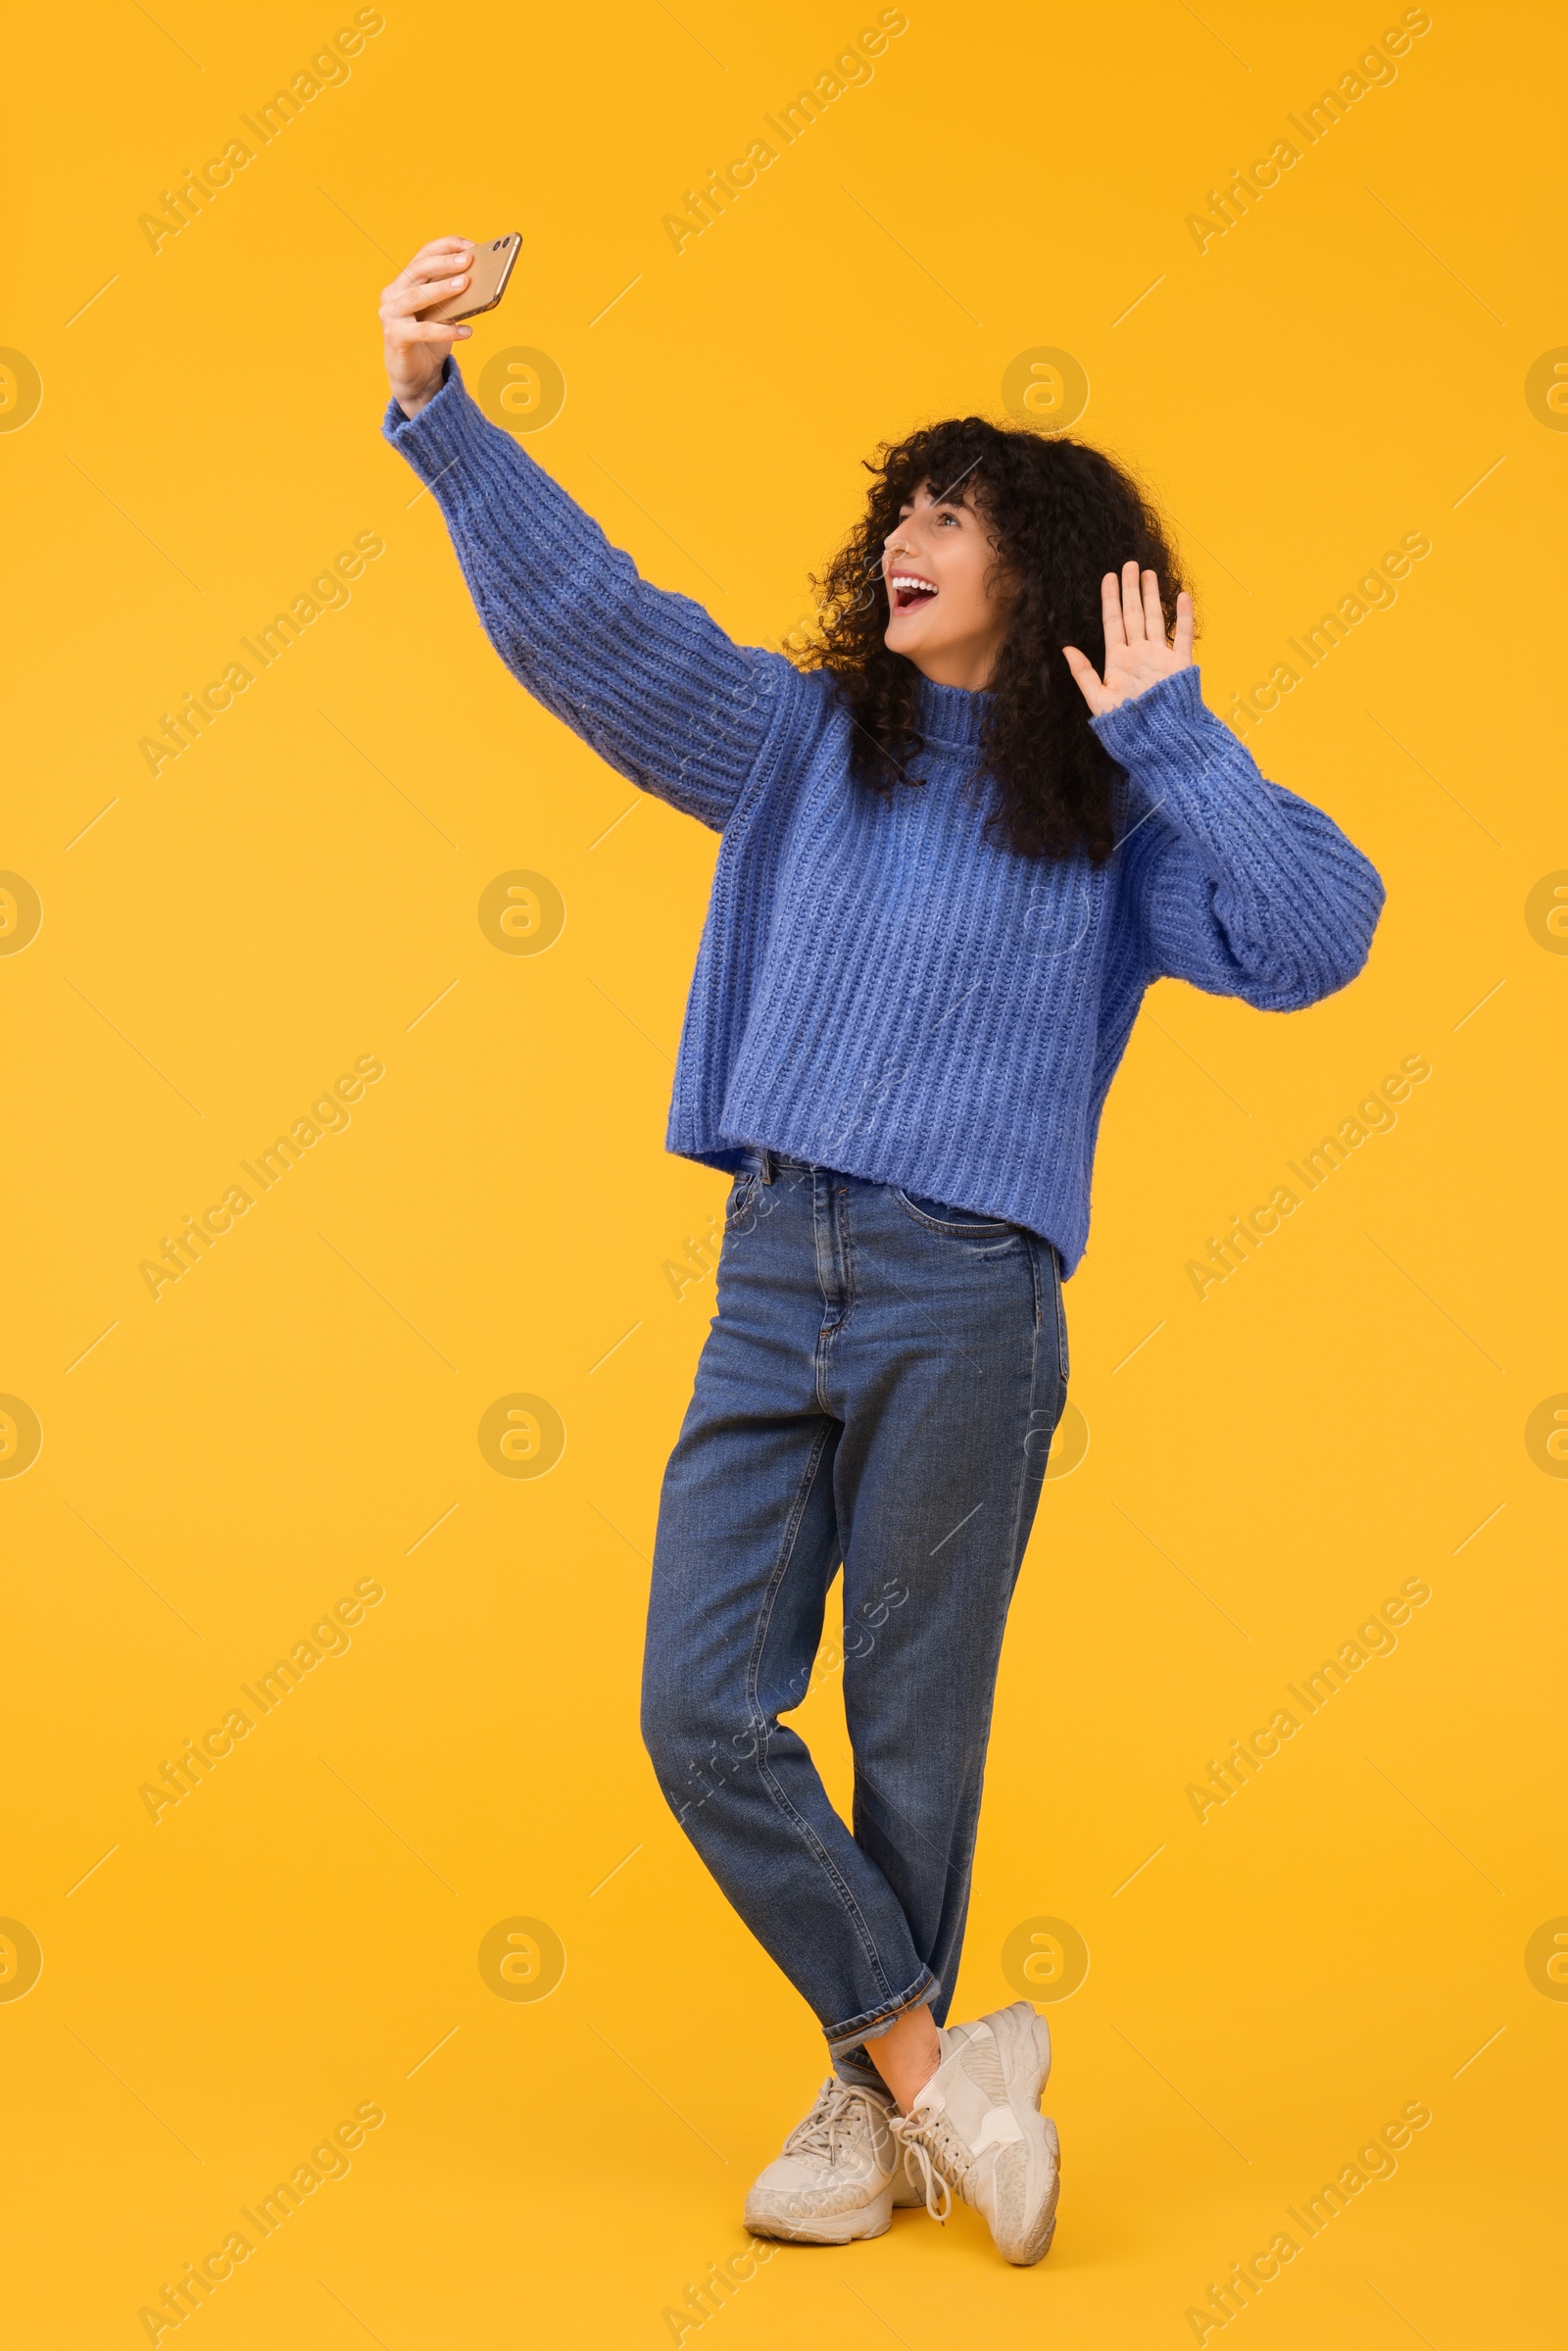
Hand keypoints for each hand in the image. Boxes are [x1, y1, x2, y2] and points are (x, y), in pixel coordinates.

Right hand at [380, 238, 477, 418]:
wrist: (416, 378)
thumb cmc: (431, 341)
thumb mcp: (444, 314)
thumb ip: (454, 297)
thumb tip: (480, 279)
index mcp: (404, 282)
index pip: (423, 255)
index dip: (446, 246)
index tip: (471, 246)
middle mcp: (393, 294)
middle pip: (417, 270)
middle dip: (444, 262)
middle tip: (469, 260)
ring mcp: (391, 315)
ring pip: (417, 296)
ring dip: (442, 288)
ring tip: (466, 284)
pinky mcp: (395, 337)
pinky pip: (423, 331)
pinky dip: (446, 331)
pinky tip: (467, 331)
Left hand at [1061, 561, 1193, 715]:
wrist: (1157, 741)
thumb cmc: (1126, 726)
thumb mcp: (1099, 701)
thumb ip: (1083, 674)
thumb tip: (1066, 648)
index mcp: (1118, 661)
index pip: (1113, 622)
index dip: (1110, 599)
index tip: (1108, 577)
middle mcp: (1138, 654)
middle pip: (1133, 614)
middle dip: (1130, 589)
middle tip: (1129, 564)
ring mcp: (1159, 658)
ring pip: (1155, 619)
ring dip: (1152, 596)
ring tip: (1148, 573)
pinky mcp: (1179, 665)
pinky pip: (1182, 636)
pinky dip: (1183, 617)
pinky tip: (1181, 597)